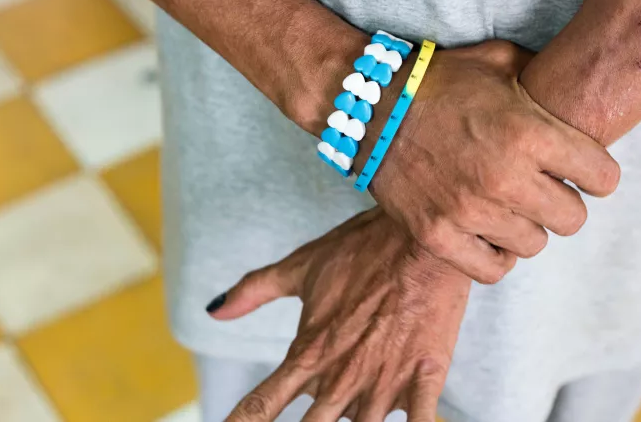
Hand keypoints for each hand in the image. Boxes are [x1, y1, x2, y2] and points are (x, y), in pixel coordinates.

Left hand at [208, 208, 469, 421]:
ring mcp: (384, 380)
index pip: (264, 404)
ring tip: (354, 410)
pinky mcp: (425, 376)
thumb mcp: (303, 265)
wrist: (423, 235)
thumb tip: (214, 310)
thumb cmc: (364, 247)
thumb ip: (255, 290)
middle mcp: (342, 375)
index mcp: (310, 351)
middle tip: (314, 413)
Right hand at [360, 40, 620, 282]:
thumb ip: (544, 77)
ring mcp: (467, 212)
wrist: (371, 106)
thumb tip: (577, 89)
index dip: (596, 173)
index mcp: (527, 132)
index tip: (582, 170)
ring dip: (527, 226)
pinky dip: (496, 255)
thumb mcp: (499, 60)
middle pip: (573, 219)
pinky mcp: (436, 235)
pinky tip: (489, 232)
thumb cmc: (439, 81)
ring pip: (534, 245)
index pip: (603, 178)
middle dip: (565, 202)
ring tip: (510, 206)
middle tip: (544, 189)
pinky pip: (492, 270)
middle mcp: (502, 177)